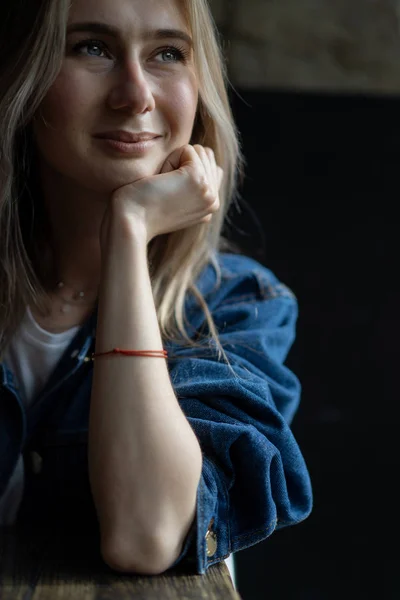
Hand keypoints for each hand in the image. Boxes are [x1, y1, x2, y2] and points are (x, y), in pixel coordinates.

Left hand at [100, 144, 222, 246]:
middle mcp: (214, 201)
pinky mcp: (197, 178)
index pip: (212, 167)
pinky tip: (161, 181)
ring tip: (163, 187)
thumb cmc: (144, 208)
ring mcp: (209, 190)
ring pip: (198, 152)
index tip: (169, 195)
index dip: (185, 171)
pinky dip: (169, 161)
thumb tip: (206, 153)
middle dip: (180, 165)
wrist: (132, 221)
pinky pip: (187, 149)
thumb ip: (194, 179)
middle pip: (206, 156)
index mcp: (211, 206)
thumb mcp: (175, 196)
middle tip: (164, 190)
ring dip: (174, 163)